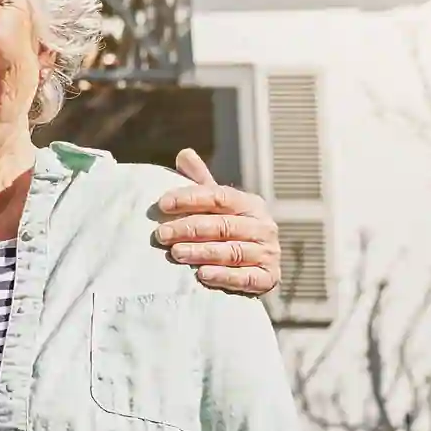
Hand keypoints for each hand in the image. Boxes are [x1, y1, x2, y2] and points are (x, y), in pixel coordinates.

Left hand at [155, 150, 281, 297]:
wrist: (255, 268)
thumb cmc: (227, 231)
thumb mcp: (216, 207)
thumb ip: (201, 183)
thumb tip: (184, 153)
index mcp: (250, 204)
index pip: (219, 196)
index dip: (190, 199)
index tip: (162, 204)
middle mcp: (264, 226)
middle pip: (223, 225)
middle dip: (189, 229)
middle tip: (161, 234)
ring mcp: (268, 252)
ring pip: (232, 251)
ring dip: (202, 252)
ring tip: (175, 253)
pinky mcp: (269, 278)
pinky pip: (247, 278)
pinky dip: (225, 276)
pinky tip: (202, 275)